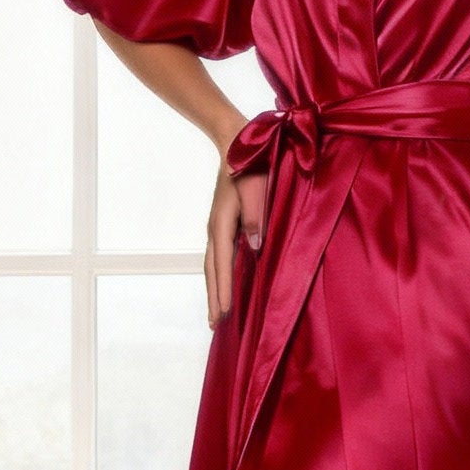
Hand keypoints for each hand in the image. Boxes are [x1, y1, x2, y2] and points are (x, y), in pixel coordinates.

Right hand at [205, 152, 267, 327]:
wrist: (235, 144)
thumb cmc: (252, 166)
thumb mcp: (257, 190)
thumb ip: (256, 218)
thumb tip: (253, 249)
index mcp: (223, 223)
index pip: (223, 264)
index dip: (223, 290)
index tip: (223, 313)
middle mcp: (214, 229)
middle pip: (211, 271)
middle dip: (213, 298)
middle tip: (214, 325)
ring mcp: (215, 227)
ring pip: (212, 265)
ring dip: (213, 290)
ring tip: (215, 313)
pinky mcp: (221, 224)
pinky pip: (217, 257)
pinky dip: (218, 275)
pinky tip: (222, 284)